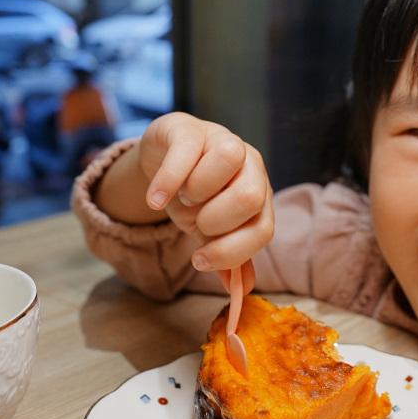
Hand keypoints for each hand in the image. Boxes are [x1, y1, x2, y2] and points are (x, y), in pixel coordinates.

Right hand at [123, 112, 272, 272]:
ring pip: (229, 159)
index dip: (230, 252)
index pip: (262, 229)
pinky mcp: (189, 128)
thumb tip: (240, 290)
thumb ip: (227, 256)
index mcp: (260, 193)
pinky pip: (186, 151)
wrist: (164, 158)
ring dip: (199, 192)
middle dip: (215, 222)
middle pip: (250, 197)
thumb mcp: (209, 230)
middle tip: (194, 222)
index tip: (199, 259)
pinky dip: (167, 181)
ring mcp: (222, 139)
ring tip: (182, 199)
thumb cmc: (194, 196)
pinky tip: (154, 200)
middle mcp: (250, 164)